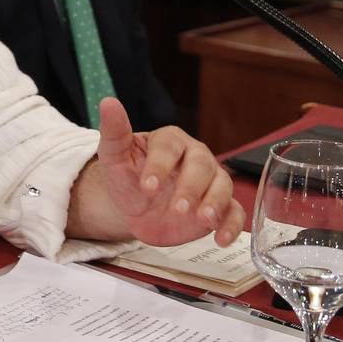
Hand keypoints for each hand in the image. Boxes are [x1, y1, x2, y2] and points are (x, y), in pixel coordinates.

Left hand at [67, 98, 246, 246]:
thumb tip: (108, 102)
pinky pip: (234, 213)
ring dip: (215, 203)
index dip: (159, 166)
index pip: (169, 148)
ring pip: (222, 186)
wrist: (136, 208)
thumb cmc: (128, 178)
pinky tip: (222, 238)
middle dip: (191, 187)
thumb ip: (114, 132)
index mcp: (171, 141)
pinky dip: (231, 226)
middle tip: (177, 207)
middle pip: (202, 166)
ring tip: (204, 219)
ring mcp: (210, 182)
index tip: (146, 186)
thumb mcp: (115, 157)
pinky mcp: (219, 207)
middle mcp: (196, 157)